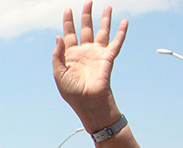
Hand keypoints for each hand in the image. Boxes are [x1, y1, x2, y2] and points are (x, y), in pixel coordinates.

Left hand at [52, 2, 126, 129]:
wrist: (88, 102)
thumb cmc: (72, 92)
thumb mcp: (59, 73)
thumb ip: (58, 55)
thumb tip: (59, 36)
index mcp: (70, 55)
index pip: (69, 34)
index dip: (68, 22)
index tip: (68, 10)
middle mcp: (84, 52)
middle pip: (85, 28)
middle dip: (86, 15)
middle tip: (88, 2)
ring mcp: (97, 54)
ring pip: (102, 32)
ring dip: (104, 19)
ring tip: (107, 7)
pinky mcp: (108, 58)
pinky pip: (116, 42)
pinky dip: (121, 32)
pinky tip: (124, 22)